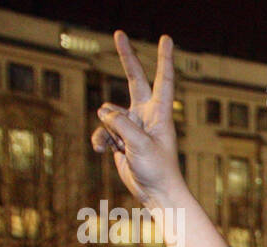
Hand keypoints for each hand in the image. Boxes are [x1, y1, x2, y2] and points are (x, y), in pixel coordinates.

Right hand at [90, 32, 185, 208]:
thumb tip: (103, 111)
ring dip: (108, 130)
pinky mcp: (120, 138)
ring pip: (108, 114)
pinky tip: (104, 152)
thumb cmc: (157, 169)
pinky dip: (100, 140)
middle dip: (126, 57)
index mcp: (159, 113)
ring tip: (122, 147)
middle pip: (134, 79)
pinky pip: (102, 131)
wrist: (156, 192)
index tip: (165, 38)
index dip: (163, 59)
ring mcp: (132, 125)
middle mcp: (146, 114)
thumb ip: (121, 123)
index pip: (163, 80)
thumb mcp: (140, 144)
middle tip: (119, 33)